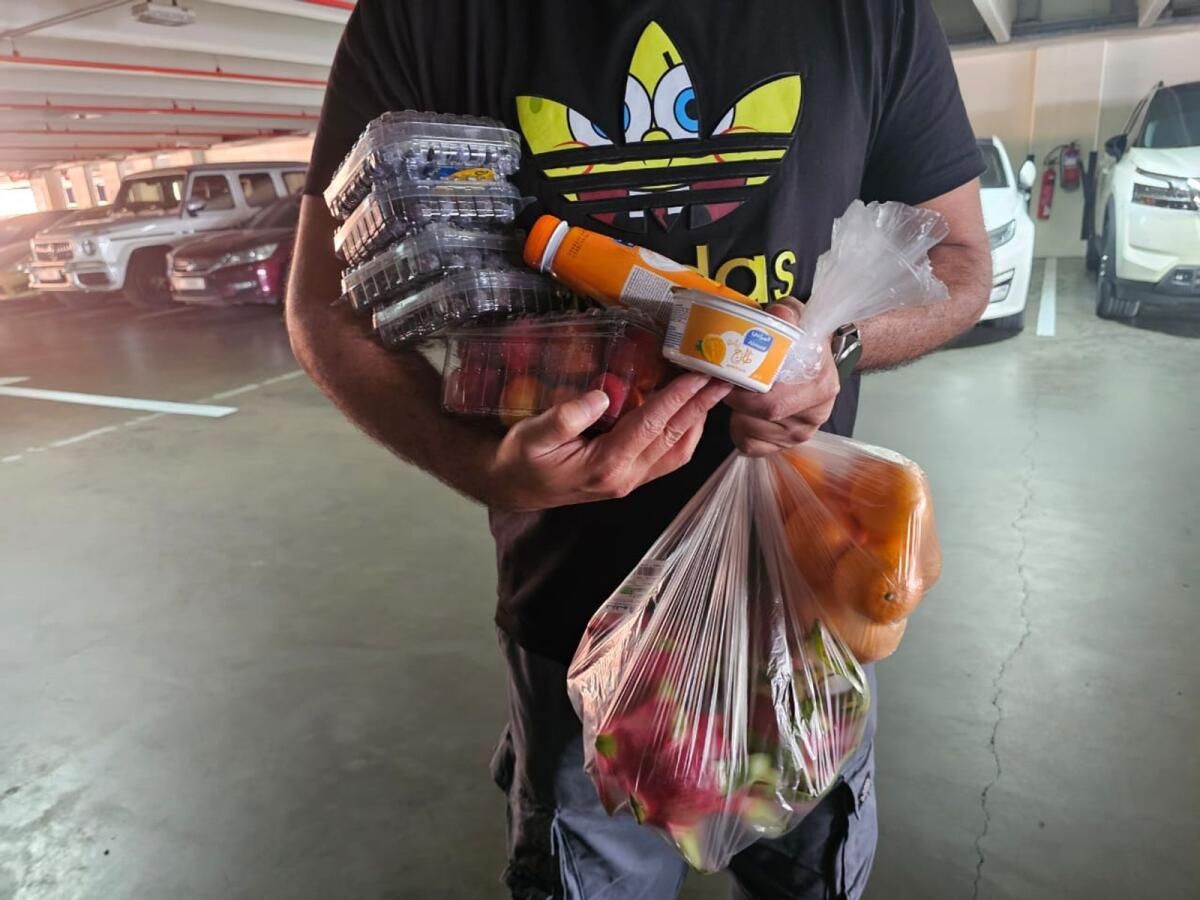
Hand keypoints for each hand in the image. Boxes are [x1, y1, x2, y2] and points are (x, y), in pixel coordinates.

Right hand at [486, 372, 732, 511]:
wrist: (508, 487)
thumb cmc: (517, 458)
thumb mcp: (531, 435)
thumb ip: (565, 417)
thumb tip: (602, 395)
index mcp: (605, 466)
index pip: (651, 426)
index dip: (678, 397)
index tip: (699, 373)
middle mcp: (625, 477)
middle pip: (674, 438)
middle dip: (701, 406)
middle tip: (724, 376)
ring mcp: (629, 481)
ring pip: (678, 452)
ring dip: (698, 420)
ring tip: (712, 389)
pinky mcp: (629, 478)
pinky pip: (668, 457)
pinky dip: (684, 433)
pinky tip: (688, 411)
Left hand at [724, 299, 839, 456]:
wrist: (817, 361)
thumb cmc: (802, 342)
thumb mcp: (797, 319)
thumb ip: (787, 313)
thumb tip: (778, 312)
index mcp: (820, 388)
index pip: (772, 403)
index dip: (743, 392)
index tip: (728, 376)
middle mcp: (814, 416)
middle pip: (760, 419)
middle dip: (736, 402)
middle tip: (726, 384)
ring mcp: (801, 434)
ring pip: (752, 433)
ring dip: (736, 414)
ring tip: (737, 395)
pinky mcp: (785, 445)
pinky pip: (751, 446)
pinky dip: (739, 431)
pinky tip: (742, 414)